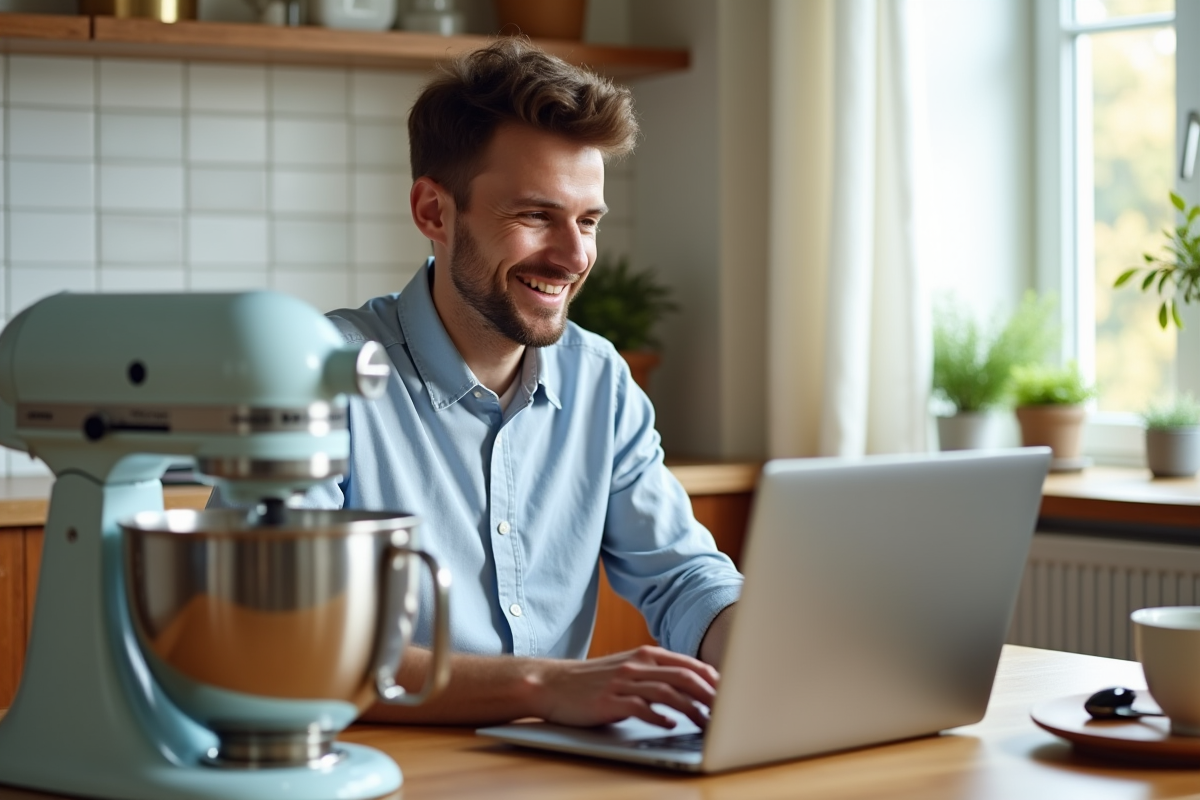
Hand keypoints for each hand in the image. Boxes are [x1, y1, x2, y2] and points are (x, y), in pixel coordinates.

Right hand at [536, 645, 718, 728]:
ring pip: (668, 693)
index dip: (713, 681)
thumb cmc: (594, 681)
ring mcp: (624, 682)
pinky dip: (659, 716)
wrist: (554, 684)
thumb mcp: (628, 669)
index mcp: (646, 655)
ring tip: (707, 725)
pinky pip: (640, 707)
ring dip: (692, 710)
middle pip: (684, 677)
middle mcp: (638, 665)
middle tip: (728, 712)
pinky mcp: (610, 701)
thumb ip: (656, 674)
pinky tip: (671, 725)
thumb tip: (691, 689)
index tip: (731, 696)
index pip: (689, 665)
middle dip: (710, 696)